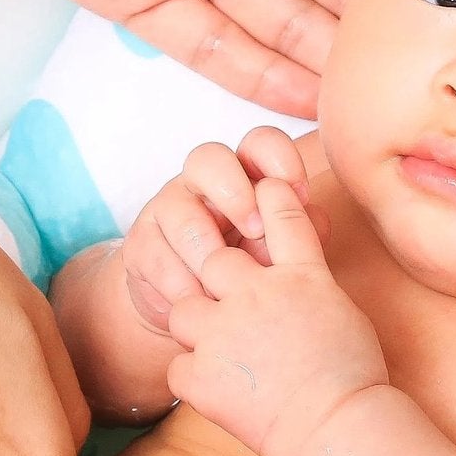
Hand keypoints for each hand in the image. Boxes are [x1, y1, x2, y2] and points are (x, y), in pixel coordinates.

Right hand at [120, 128, 325, 336]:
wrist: (200, 313)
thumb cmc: (251, 270)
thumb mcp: (281, 253)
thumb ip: (299, 233)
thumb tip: (314, 219)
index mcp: (246, 175)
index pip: (260, 143)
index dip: (279, 158)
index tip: (300, 194)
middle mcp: (203, 183)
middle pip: (207, 157)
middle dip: (233, 191)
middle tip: (255, 230)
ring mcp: (167, 209)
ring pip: (177, 210)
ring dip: (204, 247)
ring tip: (223, 282)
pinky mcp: (140, 244)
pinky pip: (154, 253)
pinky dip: (179, 280)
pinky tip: (198, 300)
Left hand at [164, 178, 384, 455]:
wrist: (337, 430)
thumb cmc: (354, 378)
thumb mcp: (344, 313)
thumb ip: (312, 286)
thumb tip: (297, 279)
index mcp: (303, 276)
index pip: (281, 212)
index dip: (269, 197)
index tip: (264, 189)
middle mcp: (257, 294)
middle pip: (216, 259)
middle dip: (218, 277)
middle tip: (233, 306)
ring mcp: (223, 332)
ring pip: (184, 309)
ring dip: (199, 327)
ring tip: (226, 354)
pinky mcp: (200, 374)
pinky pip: (178, 366)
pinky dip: (196, 379)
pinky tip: (225, 391)